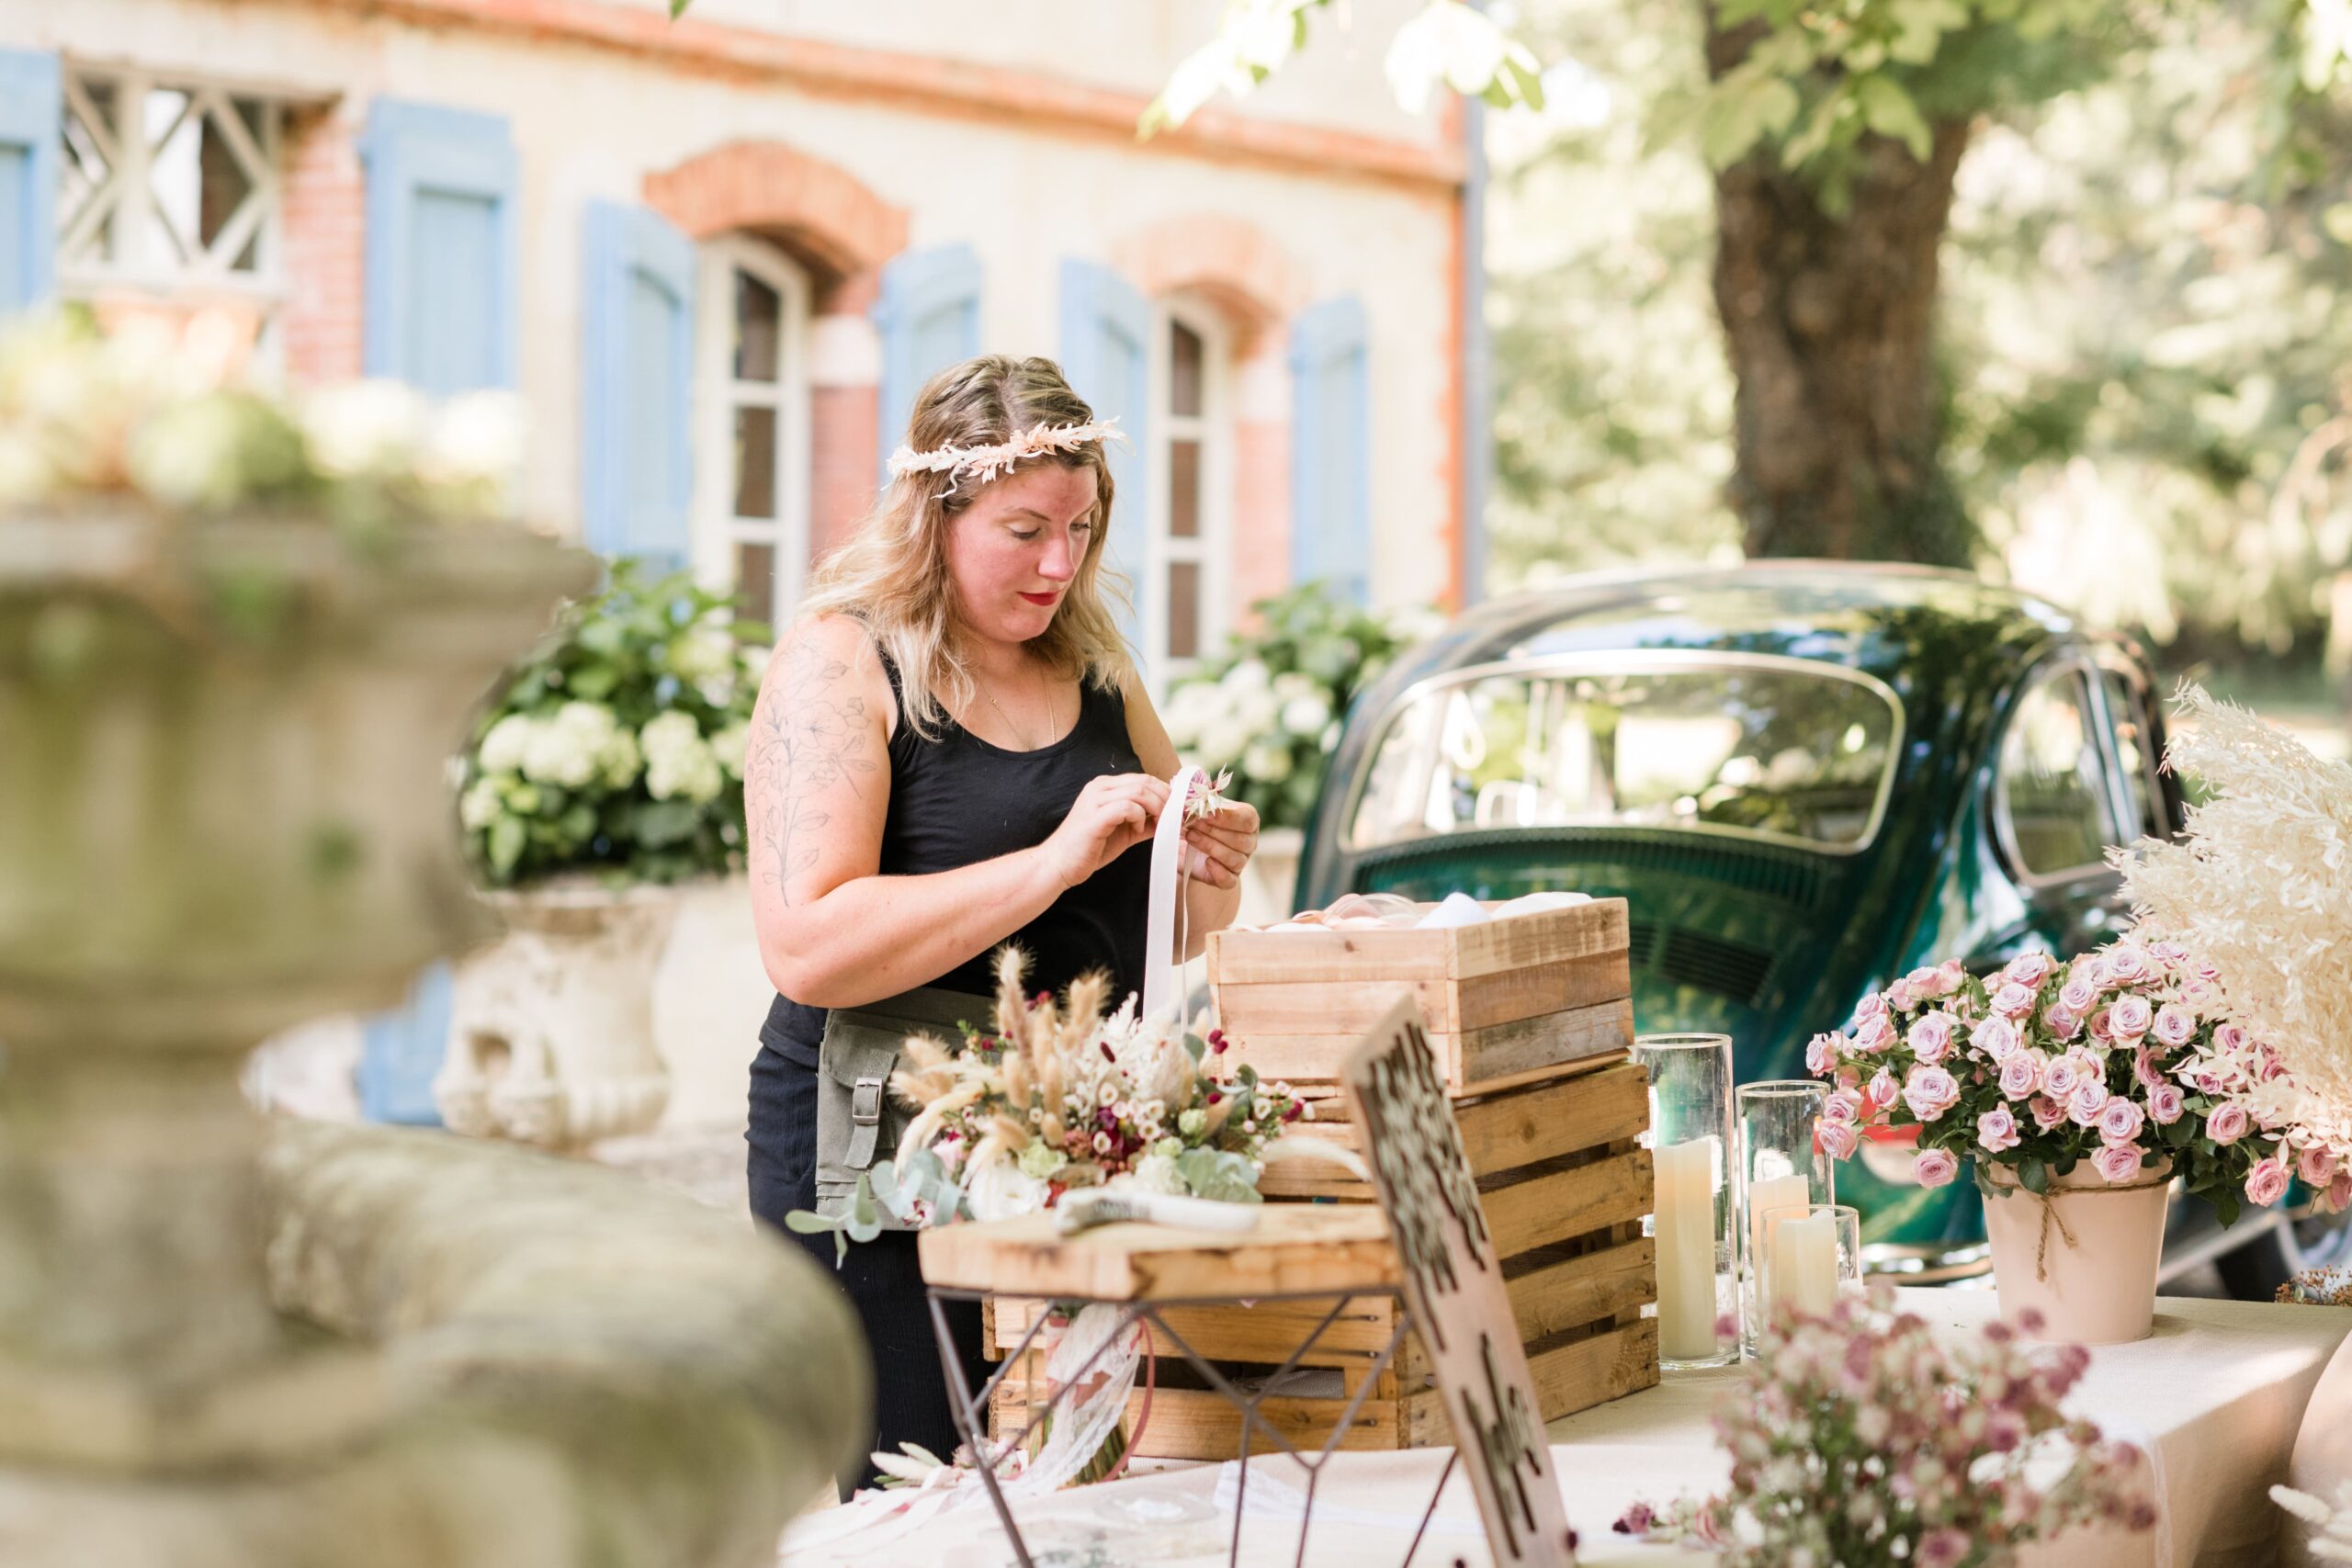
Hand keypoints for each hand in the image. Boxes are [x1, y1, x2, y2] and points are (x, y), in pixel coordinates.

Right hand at [1038, 772, 1170, 890]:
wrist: (1058, 864)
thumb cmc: (1089, 849)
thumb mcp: (1123, 832)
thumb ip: (1144, 823)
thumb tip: (1169, 822)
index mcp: (1105, 787)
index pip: (1144, 779)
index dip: (1165, 792)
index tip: (1178, 810)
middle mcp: (1099, 787)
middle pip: (1144, 781)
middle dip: (1166, 800)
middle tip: (1175, 818)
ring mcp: (1095, 800)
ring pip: (1139, 791)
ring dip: (1156, 808)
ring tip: (1159, 824)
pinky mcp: (1094, 816)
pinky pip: (1127, 807)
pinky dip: (1139, 817)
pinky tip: (1138, 829)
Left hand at [1181, 799, 1258, 890]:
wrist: (1183, 844)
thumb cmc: (1194, 819)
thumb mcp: (1196, 805)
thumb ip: (1197, 799)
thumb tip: (1192, 798)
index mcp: (1247, 819)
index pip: (1247, 819)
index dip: (1227, 818)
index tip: (1206, 814)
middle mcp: (1249, 841)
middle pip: (1241, 840)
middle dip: (1213, 832)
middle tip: (1192, 825)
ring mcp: (1241, 861)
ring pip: (1235, 859)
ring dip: (1210, 847)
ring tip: (1191, 837)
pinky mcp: (1228, 878)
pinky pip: (1229, 880)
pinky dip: (1218, 872)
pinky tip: (1206, 861)